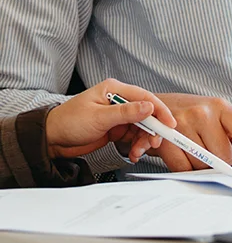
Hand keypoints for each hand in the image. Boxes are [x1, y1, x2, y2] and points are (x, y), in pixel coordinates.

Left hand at [45, 79, 175, 163]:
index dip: (159, 110)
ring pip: (142, 127)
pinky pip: (134, 136)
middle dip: (152, 130)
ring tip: (138, 152)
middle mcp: (118, 101)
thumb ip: (125, 112)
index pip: (144, 96)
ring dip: (143, 141)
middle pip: (146, 113)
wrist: (51, 140)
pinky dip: (136, 145)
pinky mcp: (116, 129)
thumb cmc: (68, 122)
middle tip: (154, 143)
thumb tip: (148, 107)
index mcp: (114, 90)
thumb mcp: (98, 118)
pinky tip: (133, 153)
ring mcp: (118, 116)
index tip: (169, 123)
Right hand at [151, 93, 231, 172]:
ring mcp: (183, 125)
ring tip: (194, 149)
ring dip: (202, 166)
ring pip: (204, 165)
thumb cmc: (194, 116)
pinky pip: (184, 169)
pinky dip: (186, 169)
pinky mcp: (166, 139)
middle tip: (209, 149)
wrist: (157, 108)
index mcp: (222, 107)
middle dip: (221, 162)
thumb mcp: (217, 119)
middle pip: (224, 156)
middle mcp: (203, 113)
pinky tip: (182, 155)